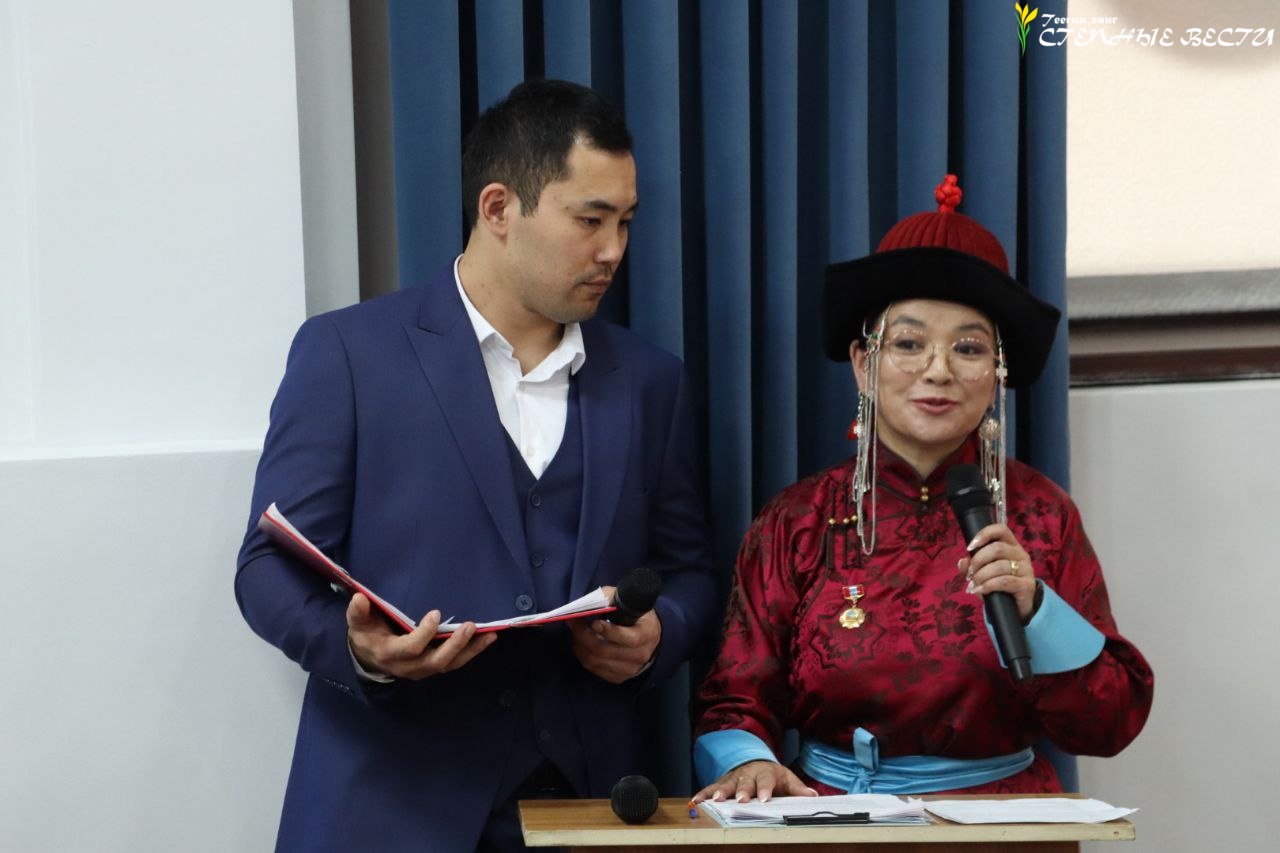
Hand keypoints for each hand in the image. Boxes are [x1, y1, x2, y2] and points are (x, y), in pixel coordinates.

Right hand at [346, 593, 496, 679]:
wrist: (370, 658)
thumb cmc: (367, 635)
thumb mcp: (357, 624)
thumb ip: (358, 612)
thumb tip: (359, 598)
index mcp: (390, 654)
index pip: (410, 648)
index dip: (424, 634)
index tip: (435, 613)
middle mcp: (409, 667)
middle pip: (435, 661)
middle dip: (454, 645)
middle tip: (469, 626)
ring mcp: (423, 669)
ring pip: (449, 665)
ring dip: (470, 650)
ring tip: (489, 634)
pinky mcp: (434, 667)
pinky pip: (455, 663)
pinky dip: (472, 652)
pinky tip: (487, 638)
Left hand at [567, 585, 660, 683]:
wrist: (648, 636)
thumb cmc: (634, 614)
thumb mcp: (627, 600)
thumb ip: (608, 598)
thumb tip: (585, 604)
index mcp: (647, 634)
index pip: (628, 639)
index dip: (609, 632)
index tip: (594, 622)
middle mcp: (640, 655)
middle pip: (605, 651)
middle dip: (584, 636)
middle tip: (573, 623)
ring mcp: (630, 669)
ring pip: (595, 661)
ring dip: (580, 646)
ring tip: (575, 632)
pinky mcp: (619, 677)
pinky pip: (594, 669)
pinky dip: (583, 656)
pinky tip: (581, 644)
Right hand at [692, 760, 817, 803]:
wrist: (756, 762)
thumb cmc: (773, 776)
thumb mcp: (788, 779)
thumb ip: (798, 789)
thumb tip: (814, 796)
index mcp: (766, 772)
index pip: (767, 780)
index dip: (765, 789)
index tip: (765, 799)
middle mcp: (748, 773)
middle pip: (745, 782)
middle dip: (742, 791)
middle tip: (740, 800)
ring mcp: (734, 777)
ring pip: (726, 783)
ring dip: (720, 791)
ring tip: (714, 800)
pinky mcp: (722, 781)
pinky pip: (711, 787)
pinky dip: (703, 793)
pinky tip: (696, 801)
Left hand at [958, 523, 1037, 619]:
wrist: (1016, 609)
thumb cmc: (999, 587)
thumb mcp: (982, 574)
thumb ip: (971, 566)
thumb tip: (962, 561)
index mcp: (1011, 546)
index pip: (1001, 530)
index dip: (984, 534)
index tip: (969, 547)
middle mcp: (1021, 554)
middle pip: (997, 548)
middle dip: (978, 561)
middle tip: (969, 574)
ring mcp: (1026, 570)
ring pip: (1000, 566)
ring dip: (981, 576)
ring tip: (974, 585)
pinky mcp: (1027, 586)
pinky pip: (1004, 581)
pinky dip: (988, 586)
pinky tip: (979, 591)